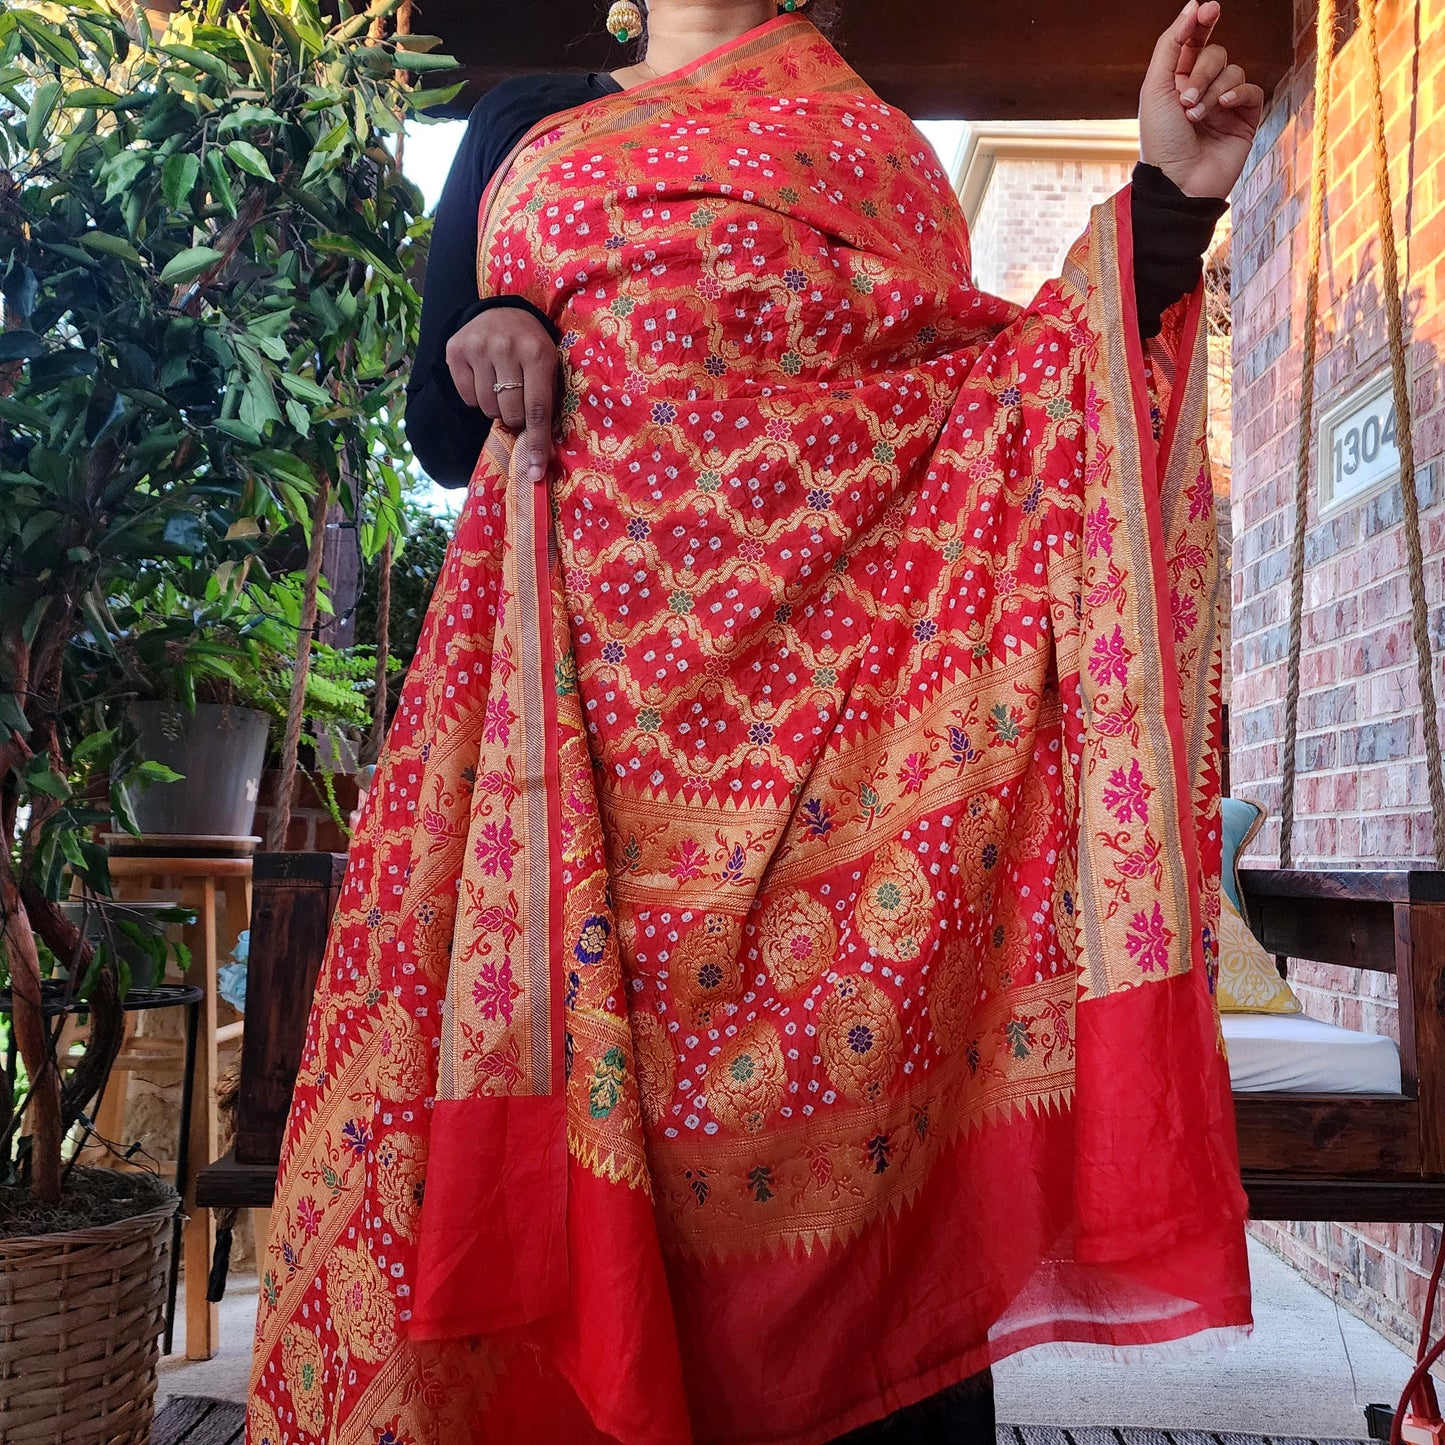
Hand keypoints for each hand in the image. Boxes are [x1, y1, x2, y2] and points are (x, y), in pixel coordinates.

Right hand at [445, 305, 559, 482]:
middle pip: (510, 413)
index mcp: (538, 354)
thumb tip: (545, 457)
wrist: (502, 312)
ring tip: (500, 388)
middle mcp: (507, 348)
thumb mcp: (549, 367)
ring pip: (487, 408)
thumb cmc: (532, 348)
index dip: (537, 443)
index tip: (535, 471)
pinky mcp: (456, 350)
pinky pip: (467, 397)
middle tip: (517, 404)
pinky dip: (476, 397)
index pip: (537, 409)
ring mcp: (479, 347)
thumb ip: (548, 406)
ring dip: (495, 408)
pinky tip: (483, 379)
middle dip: (515, 419)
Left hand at [1139, 0, 1264, 199]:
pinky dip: (1236, 95)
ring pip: (1233, 70)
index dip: (1202, 22)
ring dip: (1213, 91)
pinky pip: (1250, 89)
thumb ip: (1172, 44)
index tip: (1209, 9)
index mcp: (1176, 82)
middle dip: (1202, 72)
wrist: (1178, 183)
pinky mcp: (1244, 119)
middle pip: (1215, 53)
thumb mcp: (1156, 88)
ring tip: (1195, 117)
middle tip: (1185, 100)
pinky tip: (1222, 109)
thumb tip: (1194, 6)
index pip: (1195, 40)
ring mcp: (1224, 104)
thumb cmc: (1160, 141)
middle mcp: (1202, 89)